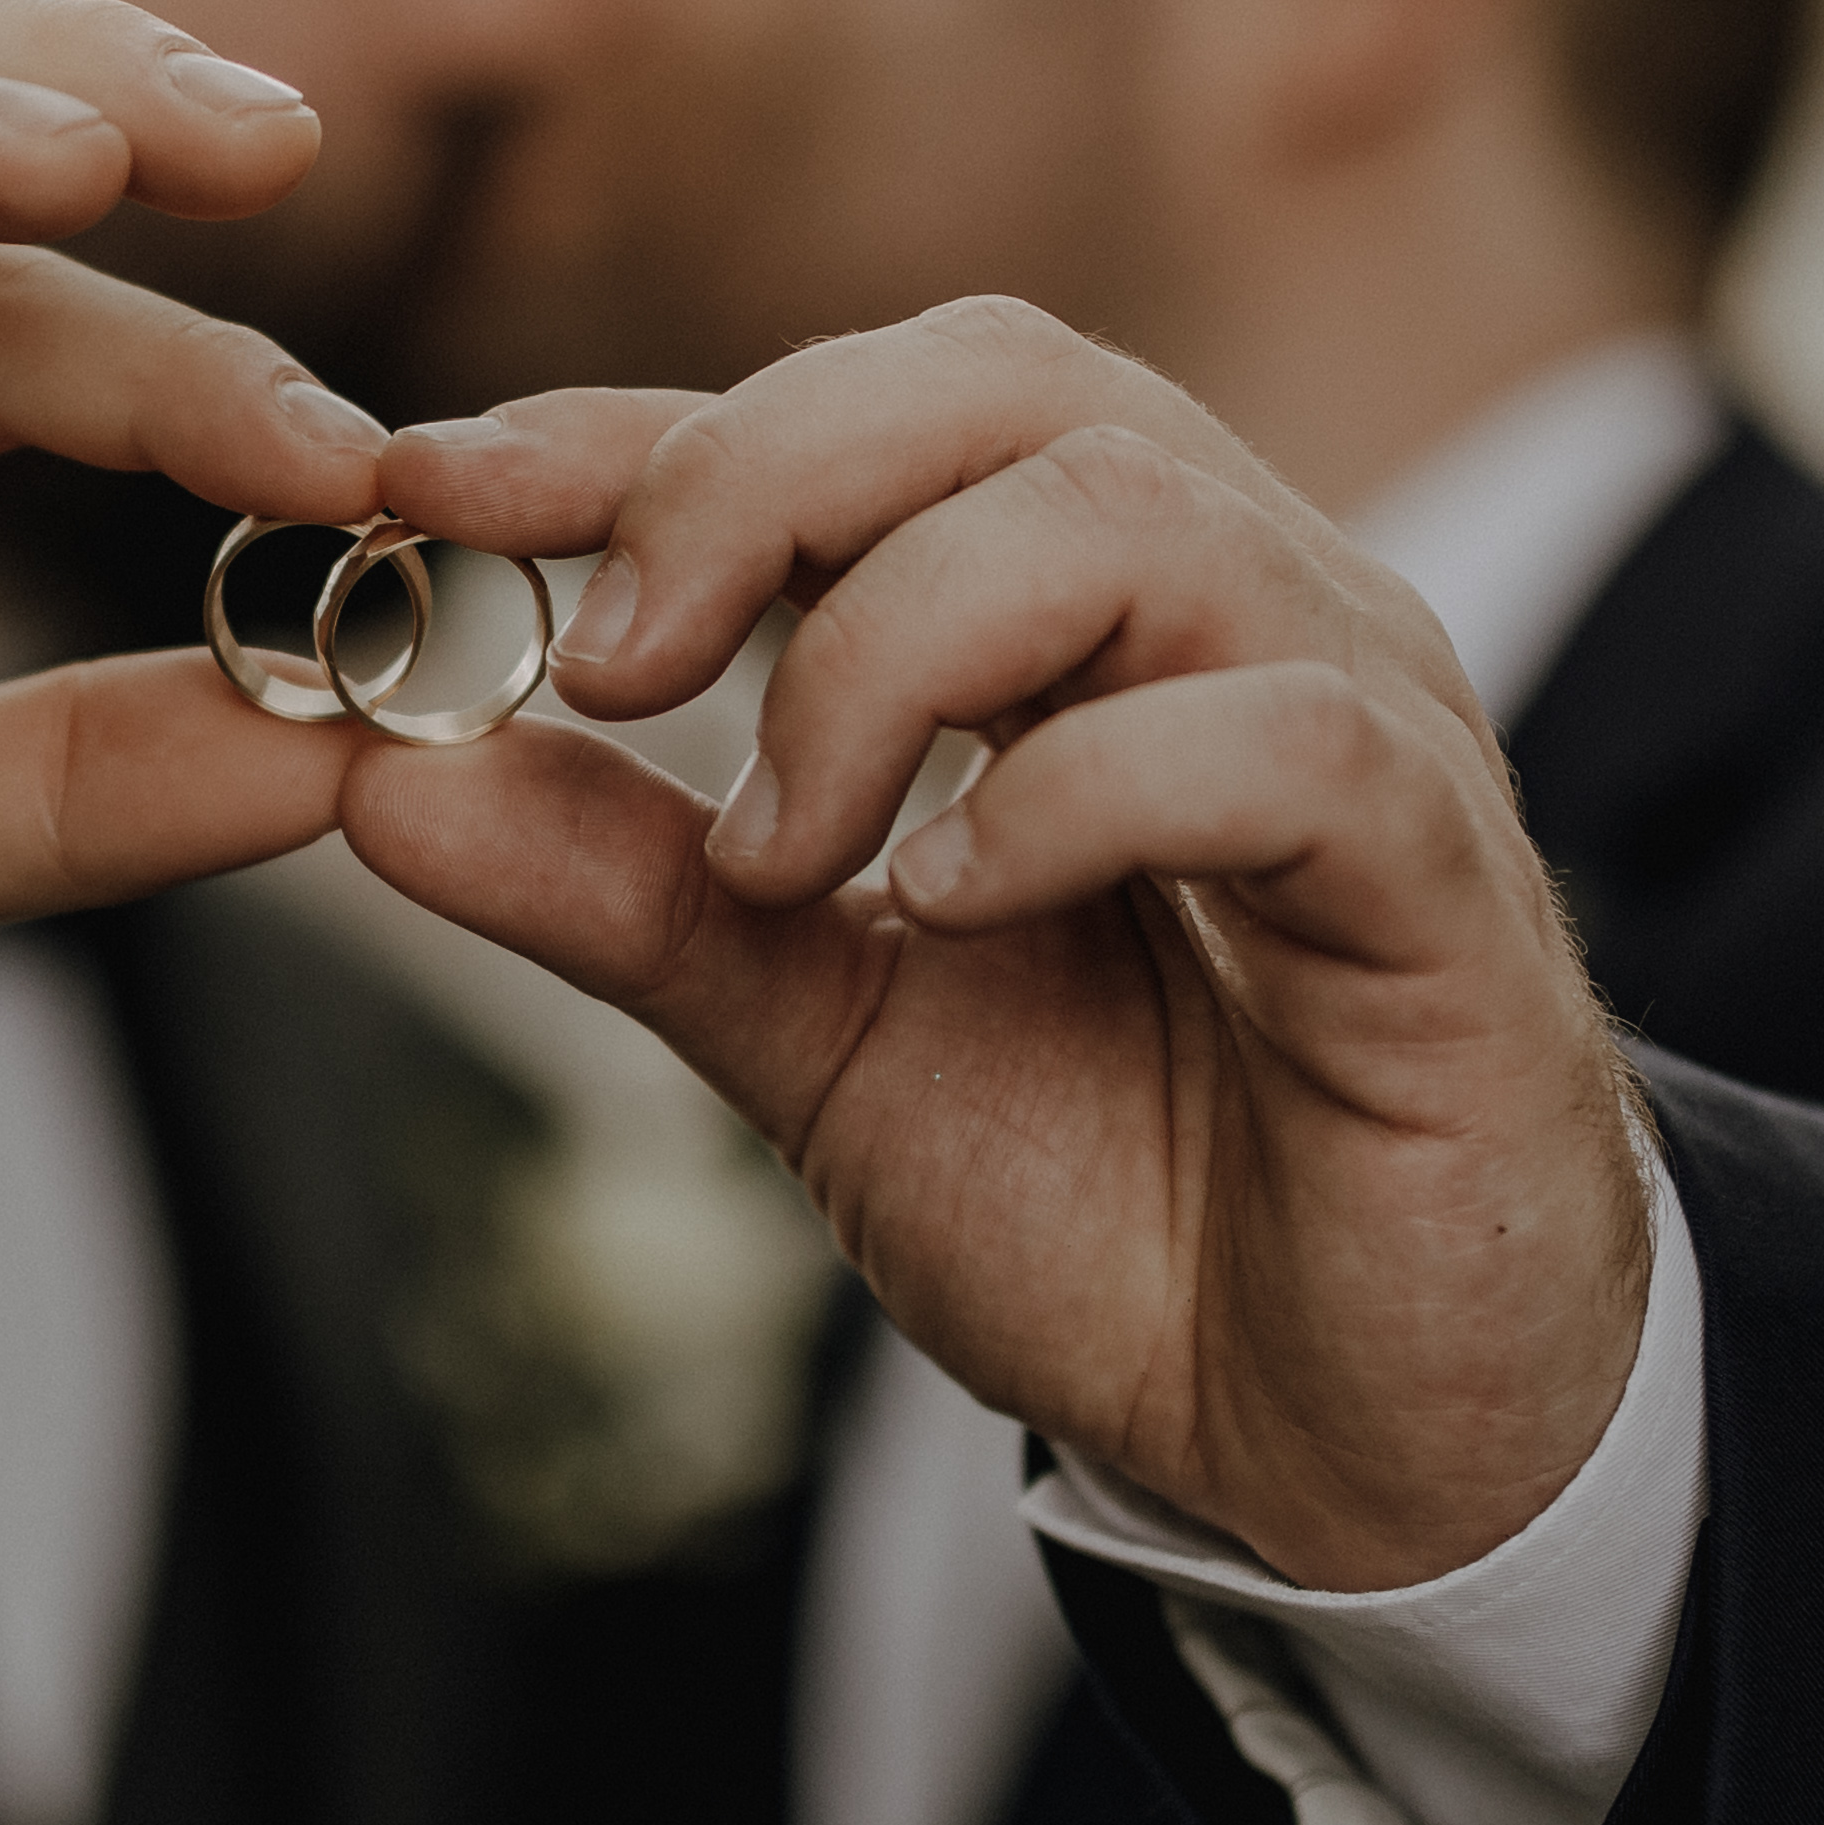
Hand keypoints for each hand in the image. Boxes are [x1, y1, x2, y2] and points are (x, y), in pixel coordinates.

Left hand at [341, 299, 1650, 1588]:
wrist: (1354, 1446)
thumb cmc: (1124, 1198)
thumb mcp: (817, 1031)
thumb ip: (625, 893)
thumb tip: (379, 768)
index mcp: (1082, 613)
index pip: (851, 416)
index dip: (629, 427)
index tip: (422, 493)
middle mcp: (1234, 606)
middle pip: (1003, 378)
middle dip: (760, 477)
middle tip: (611, 666)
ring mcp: (1357, 716)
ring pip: (1130, 512)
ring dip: (892, 654)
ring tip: (783, 848)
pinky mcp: (1444, 876)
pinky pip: (1278, 736)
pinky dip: (1077, 794)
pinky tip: (947, 906)